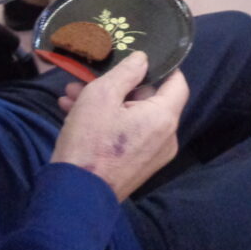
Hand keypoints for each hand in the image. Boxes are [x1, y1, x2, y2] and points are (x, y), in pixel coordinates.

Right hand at [50, 52, 189, 201]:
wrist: (76, 194)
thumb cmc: (90, 141)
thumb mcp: (101, 96)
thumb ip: (126, 72)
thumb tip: (143, 59)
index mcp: (163, 118)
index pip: (178, 82)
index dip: (162, 66)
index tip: (139, 55)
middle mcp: (166, 137)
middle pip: (149, 99)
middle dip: (117, 85)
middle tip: (89, 77)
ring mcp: (153, 154)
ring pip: (133, 116)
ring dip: (106, 103)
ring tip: (72, 94)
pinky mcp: (138, 165)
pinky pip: (128, 134)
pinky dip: (107, 122)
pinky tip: (73, 113)